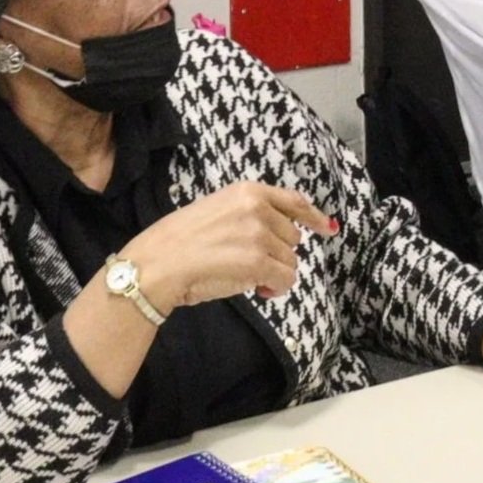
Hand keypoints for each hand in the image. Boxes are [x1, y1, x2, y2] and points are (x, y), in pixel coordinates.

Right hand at [122, 181, 334, 312]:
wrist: (155, 265)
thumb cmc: (178, 242)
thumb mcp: (218, 211)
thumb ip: (251, 214)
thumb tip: (288, 231)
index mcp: (248, 191)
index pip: (294, 201)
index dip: (313, 217)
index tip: (327, 228)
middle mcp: (258, 208)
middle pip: (292, 238)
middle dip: (276, 253)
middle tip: (248, 263)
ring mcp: (259, 235)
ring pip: (291, 261)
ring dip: (273, 272)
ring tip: (244, 276)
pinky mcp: (258, 262)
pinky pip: (286, 279)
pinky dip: (276, 289)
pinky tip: (259, 291)